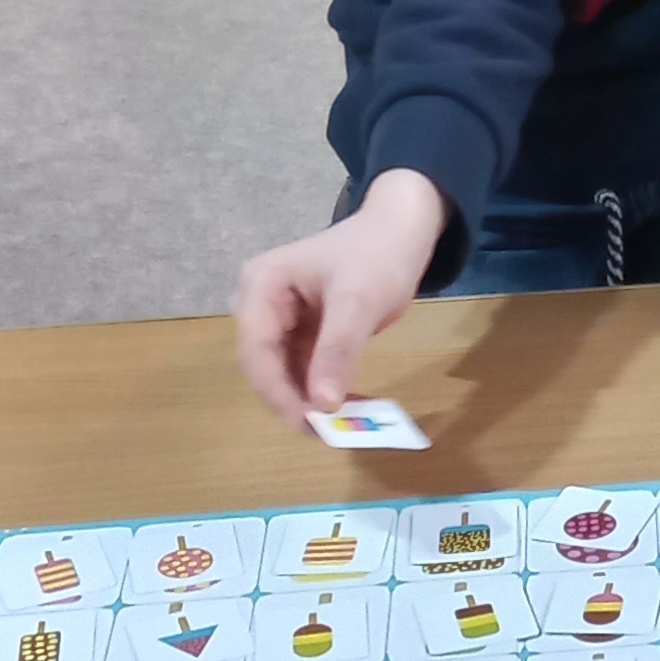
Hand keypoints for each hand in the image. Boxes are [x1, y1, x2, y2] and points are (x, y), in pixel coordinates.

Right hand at [234, 170, 445, 425]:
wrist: (404, 228)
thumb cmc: (378, 254)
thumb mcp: (359, 300)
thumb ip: (337, 350)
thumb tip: (322, 405)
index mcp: (262, 287)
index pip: (255, 350)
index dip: (277, 391)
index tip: (307, 423)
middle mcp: (262, 304)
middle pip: (265, 366)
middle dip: (294, 400)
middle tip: (329, 432)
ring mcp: (282, 318)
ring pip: (285, 373)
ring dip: (310, 401)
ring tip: (345, 426)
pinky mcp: (303, 331)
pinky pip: (305, 369)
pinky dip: (324, 390)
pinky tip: (351, 407)